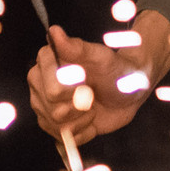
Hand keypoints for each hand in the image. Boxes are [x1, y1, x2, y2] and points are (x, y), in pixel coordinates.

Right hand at [27, 12, 169, 144]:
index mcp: (47, 63)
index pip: (50, 87)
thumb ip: (78, 47)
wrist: (129, 90)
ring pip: (57, 125)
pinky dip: (85, 132)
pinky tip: (91, 119)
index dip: (71, 89)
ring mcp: (45, 107)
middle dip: (79, 104)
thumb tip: (54, 31)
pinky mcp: (55, 126)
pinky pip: (66, 139)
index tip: (85, 79)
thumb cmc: (116, 68)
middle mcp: (40, 85)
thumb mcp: (102, 57)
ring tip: (92, 104)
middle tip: (92, 92)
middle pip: (53, 108)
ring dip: (82, 118)